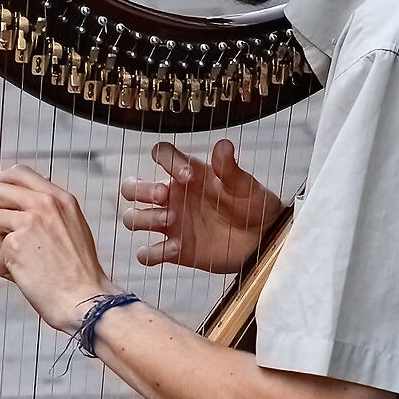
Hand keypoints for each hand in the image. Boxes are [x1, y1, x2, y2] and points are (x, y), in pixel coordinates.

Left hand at [0, 164, 114, 332]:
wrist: (86, 300)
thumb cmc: (79, 273)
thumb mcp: (72, 228)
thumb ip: (48, 212)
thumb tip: (14, 204)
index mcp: (60, 198)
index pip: (19, 172)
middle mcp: (45, 203)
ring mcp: (29, 222)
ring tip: (20, 259)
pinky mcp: (14, 244)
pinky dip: (5, 268)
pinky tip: (26, 277)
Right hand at [119, 139, 281, 272]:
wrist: (265, 239)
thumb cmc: (255, 206)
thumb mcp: (245, 185)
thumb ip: (230, 168)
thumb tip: (223, 145)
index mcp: (188, 174)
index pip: (161, 155)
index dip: (166, 161)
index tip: (189, 176)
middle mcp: (174, 197)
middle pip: (133, 188)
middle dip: (141, 190)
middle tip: (164, 196)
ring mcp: (171, 224)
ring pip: (133, 218)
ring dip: (144, 218)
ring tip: (171, 221)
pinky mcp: (176, 251)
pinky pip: (148, 253)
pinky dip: (153, 252)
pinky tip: (176, 249)